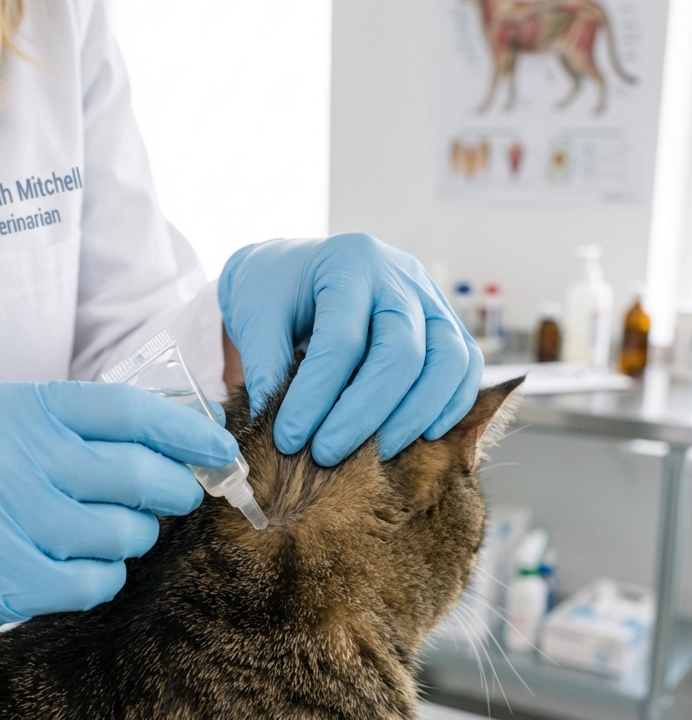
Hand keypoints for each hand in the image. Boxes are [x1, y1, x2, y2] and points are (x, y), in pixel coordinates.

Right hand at [0, 380, 236, 655]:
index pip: (129, 410)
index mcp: (23, 410)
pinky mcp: (6, 578)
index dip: (187, 431)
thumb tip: (189, 434)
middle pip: (139, 476)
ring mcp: (8, 519)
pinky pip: (98, 580)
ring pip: (125, 534)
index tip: (220, 448)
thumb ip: (88, 426)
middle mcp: (15, 458)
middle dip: (177, 491)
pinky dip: (104, 577)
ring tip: (103, 533)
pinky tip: (79, 567)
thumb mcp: (12, 428)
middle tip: (180, 497)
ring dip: (133, 538)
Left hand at [218, 233, 482, 464]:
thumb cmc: (276, 292)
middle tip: (326, 454)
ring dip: (414, 416)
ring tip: (375, 455)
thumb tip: (276, 423)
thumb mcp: (254, 314)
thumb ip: (263, 364)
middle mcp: (400, 276)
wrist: (301, 270)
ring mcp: (432, 299)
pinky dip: (451, 405)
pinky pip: (467, 367)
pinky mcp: (448, 325)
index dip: (315, 396)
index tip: (288, 438)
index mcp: (349, 264)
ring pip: (448, 361)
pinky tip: (419, 437)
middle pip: (402, 353)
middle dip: (365, 414)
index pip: (342, 339)